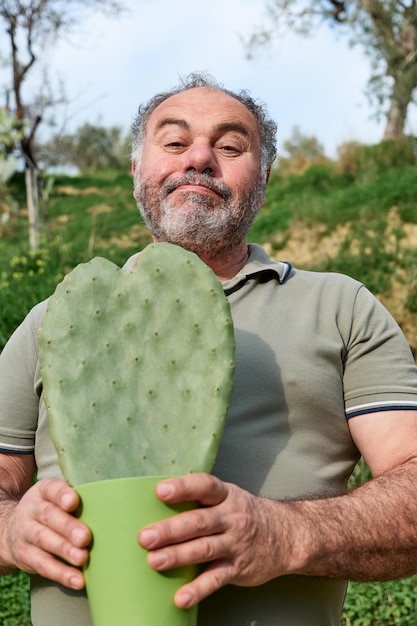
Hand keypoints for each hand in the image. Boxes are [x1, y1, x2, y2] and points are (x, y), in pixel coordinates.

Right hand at [4, 478, 90, 588]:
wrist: (12, 528)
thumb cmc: (50, 510)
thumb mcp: (56, 497)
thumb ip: (79, 499)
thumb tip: (115, 507)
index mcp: (43, 491)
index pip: (52, 489)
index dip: (62, 495)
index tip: (74, 502)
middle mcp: (32, 510)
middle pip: (49, 516)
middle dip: (68, 527)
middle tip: (85, 537)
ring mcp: (26, 533)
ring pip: (44, 541)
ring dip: (65, 551)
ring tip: (83, 558)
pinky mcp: (25, 556)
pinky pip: (43, 566)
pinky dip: (61, 574)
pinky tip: (77, 579)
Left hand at [138, 473, 284, 608]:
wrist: (286, 536)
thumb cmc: (245, 515)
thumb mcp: (228, 498)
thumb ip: (201, 501)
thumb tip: (156, 506)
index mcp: (226, 496)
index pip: (205, 486)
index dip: (183, 487)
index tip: (161, 491)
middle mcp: (231, 518)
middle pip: (199, 522)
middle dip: (171, 530)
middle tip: (146, 537)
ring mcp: (235, 543)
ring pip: (204, 549)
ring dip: (178, 556)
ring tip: (154, 562)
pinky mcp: (238, 568)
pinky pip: (216, 579)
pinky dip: (198, 589)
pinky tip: (181, 597)